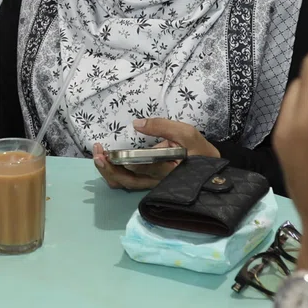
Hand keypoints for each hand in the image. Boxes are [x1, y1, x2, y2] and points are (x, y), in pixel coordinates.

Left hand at [89, 118, 219, 189]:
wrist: (211, 168)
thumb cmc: (199, 150)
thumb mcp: (186, 133)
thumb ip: (163, 126)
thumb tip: (137, 124)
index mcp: (167, 170)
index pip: (141, 169)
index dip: (122, 162)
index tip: (108, 151)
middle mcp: (156, 181)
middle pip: (127, 181)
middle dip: (108, 168)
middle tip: (97, 153)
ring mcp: (151, 183)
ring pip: (124, 184)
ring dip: (108, 172)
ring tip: (97, 156)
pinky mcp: (147, 180)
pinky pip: (127, 181)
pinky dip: (113, 172)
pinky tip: (106, 160)